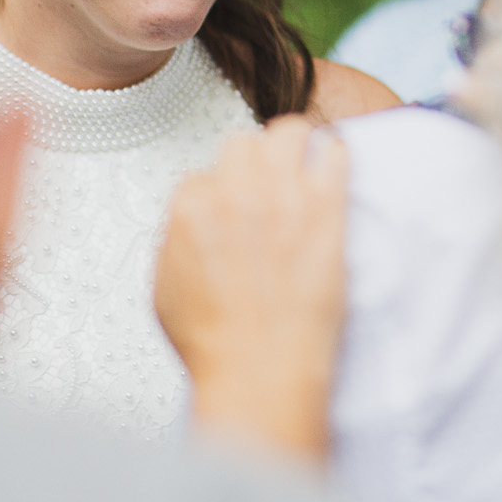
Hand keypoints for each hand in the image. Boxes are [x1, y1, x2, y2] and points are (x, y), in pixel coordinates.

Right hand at [155, 116, 349, 463]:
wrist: (260, 369)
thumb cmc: (215, 343)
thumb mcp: (164, 292)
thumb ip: (174, 243)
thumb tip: (189, 224)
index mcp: (190, 211)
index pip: (204, 174)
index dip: (222, 193)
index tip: (236, 210)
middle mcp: (235, 194)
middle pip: (244, 143)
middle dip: (255, 163)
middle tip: (270, 186)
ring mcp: (283, 198)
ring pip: (289, 131)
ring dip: (296, 148)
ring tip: (304, 169)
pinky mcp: (326, 209)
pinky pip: (336, 153)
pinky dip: (336, 156)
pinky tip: (335, 172)